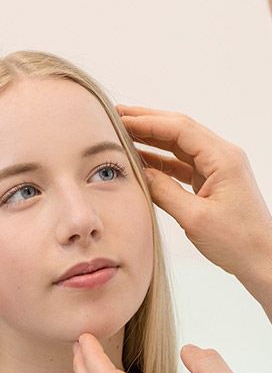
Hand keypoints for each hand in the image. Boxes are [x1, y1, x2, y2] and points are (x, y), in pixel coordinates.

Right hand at [118, 105, 271, 280]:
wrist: (261, 258)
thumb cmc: (237, 241)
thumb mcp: (194, 217)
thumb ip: (164, 191)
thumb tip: (138, 172)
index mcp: (222, 159)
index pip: (179, 129)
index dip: (147, 122)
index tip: (119, 120)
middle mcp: (221, 156)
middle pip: (178, 129)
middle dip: (147, 120)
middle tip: (116, 114)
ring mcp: (216, 167)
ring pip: (178, 144)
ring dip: (151, 137)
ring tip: (122, 131)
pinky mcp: (210, 181)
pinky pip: (180, 162)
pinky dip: (158, 158)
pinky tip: (139, 158)